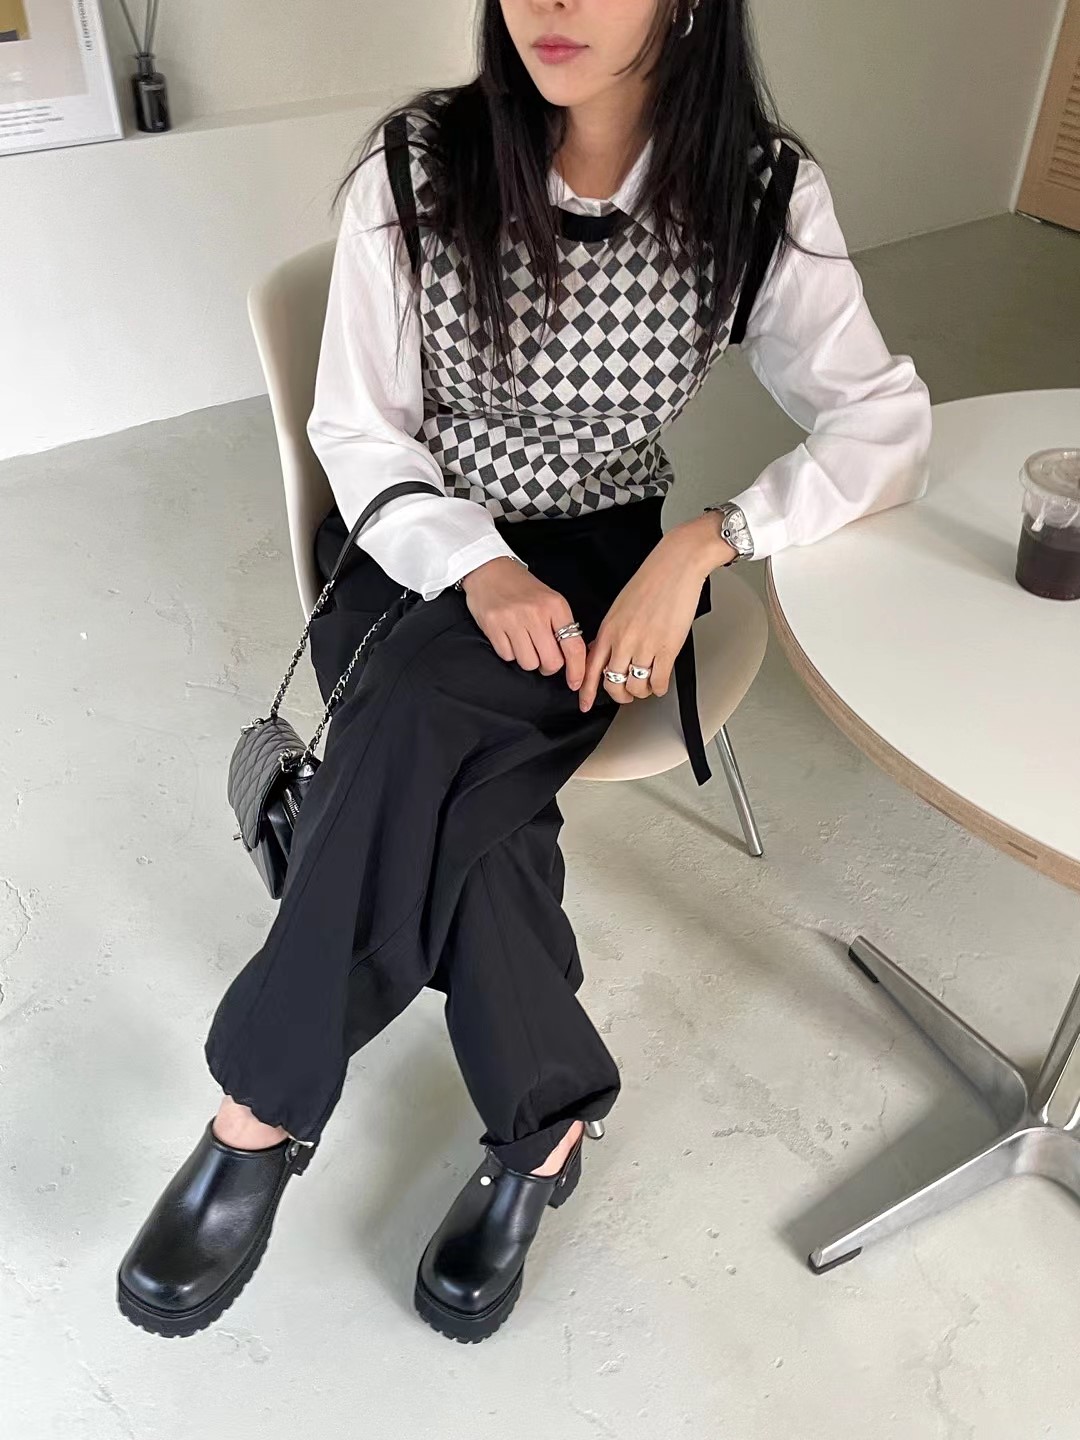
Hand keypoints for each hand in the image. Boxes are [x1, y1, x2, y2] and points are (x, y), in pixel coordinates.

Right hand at [458, 556, 585, 689]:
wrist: (489, 570)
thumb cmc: (522, 588)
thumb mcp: (550, 600)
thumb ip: (562, 626)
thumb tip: (573, 659)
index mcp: (555, 606)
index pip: (573, 646)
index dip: (577, 670)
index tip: (575, 682)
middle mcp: (536, 613)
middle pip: (551, 662)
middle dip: (548, 667)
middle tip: (544, 658)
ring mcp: (513, 620)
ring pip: (528, 663)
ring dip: (528, 659)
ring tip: (523, 643)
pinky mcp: (493, 626)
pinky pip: (507, 656)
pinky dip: (509, 652)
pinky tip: (508, 637)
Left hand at [578, 516, 734, 712]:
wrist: (675, 566)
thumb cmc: (651, 581)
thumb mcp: (619, 608)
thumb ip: (610, 633)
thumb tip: (603, 652)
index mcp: (608, 630)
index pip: (590, 668)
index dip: (586, 691)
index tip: (584, 704)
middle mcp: (623, 640)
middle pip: (613, 684)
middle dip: (620, 695)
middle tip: (628, 694)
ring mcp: (644, 645)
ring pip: (636, 687)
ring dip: (642, 692)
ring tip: (647, 686)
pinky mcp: (667, 648)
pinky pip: (658, 681)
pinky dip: (659, 688)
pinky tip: (661, 683)